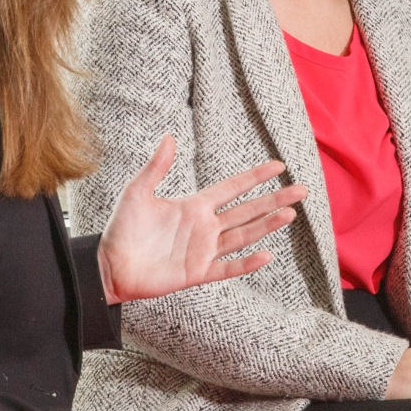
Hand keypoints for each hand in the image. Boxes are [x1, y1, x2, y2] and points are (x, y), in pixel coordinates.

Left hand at [99, 138, 305, 303]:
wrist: (109, 266)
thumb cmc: (121, 229)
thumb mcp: (136, 192)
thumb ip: (156, 167)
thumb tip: (168, 137)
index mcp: (194, 205)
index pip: (232, 188)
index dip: (255, 176)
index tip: (278, 165)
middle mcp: (205, 227)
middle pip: (247, 210)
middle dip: (274, 199)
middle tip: (301, 189)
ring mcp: (203, 251)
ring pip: (243, 236)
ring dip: (267, 225)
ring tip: (291, 214)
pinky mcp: (197, 273)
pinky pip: (227, 268)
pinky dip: (246, 264)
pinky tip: (266, 255)